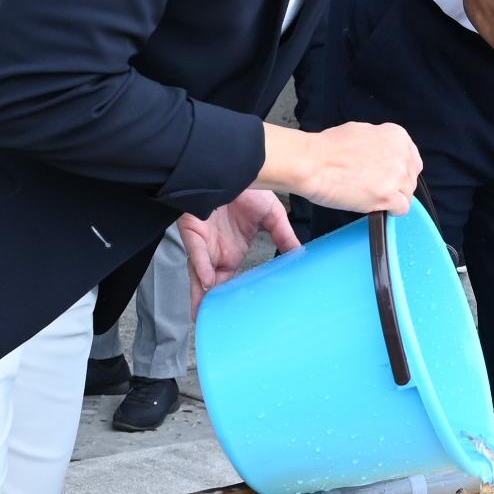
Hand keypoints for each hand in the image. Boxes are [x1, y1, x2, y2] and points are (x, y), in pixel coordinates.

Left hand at [180, 189, 302, 316]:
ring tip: (204, 314)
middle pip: (210, 284)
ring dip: (200, 293)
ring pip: (198, 274)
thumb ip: (284, 236)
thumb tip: (300, 254)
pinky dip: (202, 267)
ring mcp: (204, 243)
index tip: (234, 316)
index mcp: (234, 249)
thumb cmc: (247, 188)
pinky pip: (197, 253)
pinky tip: (209, 281)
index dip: (230, 297)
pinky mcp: (193, 232)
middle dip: (209, 304)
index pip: (229, 280)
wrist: (232, 166)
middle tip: (212, 327)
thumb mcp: (272, 214)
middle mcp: (217, 251)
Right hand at [282, 121, 421, 212]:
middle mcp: (402, 155)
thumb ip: (380, 143)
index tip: (391, 177)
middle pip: (410, 178)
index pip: (412, 159)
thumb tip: (383, 154)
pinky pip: (402, 209)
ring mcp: (396, 176)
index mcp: (398, 136)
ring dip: (394, 198)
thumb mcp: (362, 132)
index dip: (401, 171)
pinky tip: (379, 208)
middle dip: (397, 185)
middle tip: (379, 188)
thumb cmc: (329, 148)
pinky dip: (392, 211)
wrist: (313, 163)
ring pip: (407, 194)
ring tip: (374, 198)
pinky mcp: (388, 196)